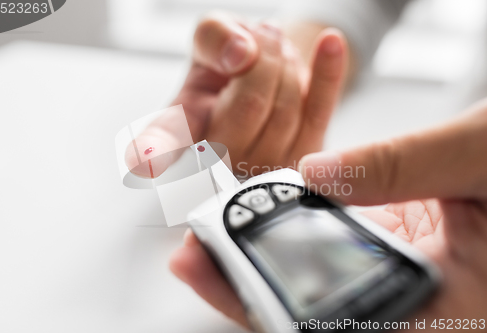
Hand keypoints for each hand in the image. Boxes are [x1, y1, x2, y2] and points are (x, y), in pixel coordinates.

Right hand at [125, 12, 347, 177]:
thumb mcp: (210, 37)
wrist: (266, 73)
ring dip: (288, 64)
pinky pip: (320, 112)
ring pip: (286, 111)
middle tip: (260, 39)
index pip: (165, 142)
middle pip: (250, 108)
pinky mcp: (303, 155)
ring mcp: (263, 163)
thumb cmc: (229, 60)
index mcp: (184, 127)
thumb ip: (214, 36)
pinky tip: (330, 44)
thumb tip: (239, 54)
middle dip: (264, 61)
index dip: (155, 151)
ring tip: (275, 51)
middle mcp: (220, 155)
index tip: (146, 159)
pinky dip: (328, 73)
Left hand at [170, 100, 486, 330]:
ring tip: (211, 230)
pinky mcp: (398, 240)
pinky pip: (336, 242)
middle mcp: (415, 300)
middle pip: (314, 306)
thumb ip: (401, 166)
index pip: (335, 324)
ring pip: (319, 275)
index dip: (264, 304)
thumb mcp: (479, 158)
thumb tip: (315, 172)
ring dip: (266, 253)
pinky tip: (263, 210)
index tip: (206, 270)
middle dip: (248, 281)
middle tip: (192, 252)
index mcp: (445, 311)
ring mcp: (402, 270)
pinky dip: (297, 227)